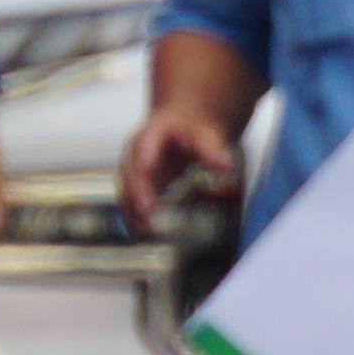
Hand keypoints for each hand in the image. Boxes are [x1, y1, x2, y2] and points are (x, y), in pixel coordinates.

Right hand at [122, 96, 239, 232]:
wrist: (185, 124)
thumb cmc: (194, 128)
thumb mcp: (207, 134)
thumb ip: (214, 150)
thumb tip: (227, 167)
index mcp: (153, 131)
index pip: (146, 145)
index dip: (145, 159)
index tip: (147, 172)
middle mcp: (137, 147)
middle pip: (132, 169)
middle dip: (136, 189)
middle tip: (147, 210)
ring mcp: (133, 164)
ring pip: (126, 186)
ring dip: (132, 206)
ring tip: (144, 228)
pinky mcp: (136, 180)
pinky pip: (130, 197)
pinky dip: (134, 212)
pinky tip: (142, 229)